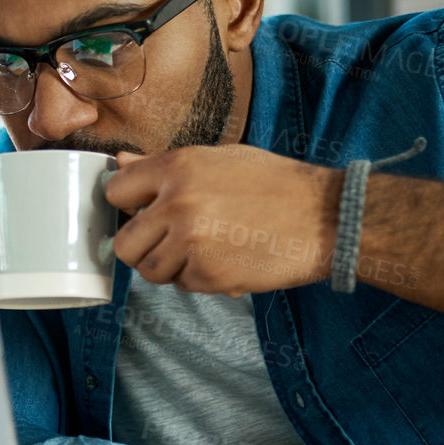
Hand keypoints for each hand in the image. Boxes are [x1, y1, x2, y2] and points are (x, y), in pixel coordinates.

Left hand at [105, 146, 340, 295]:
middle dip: (143, 247)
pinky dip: (201, 279)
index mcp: (178, 167)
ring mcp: (192, 241)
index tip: (142, 211)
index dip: (128, 204)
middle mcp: (178, 203)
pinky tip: (227, 259)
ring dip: (171, 267)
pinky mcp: (209, 273)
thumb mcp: (219, 159)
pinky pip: (184, 285)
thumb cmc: (274, 184)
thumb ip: (164, 165)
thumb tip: (120, 162)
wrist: (327, 217)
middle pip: (124, 244)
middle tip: (169, 243)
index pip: (116, 190)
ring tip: (205, 249)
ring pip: (151, 270)